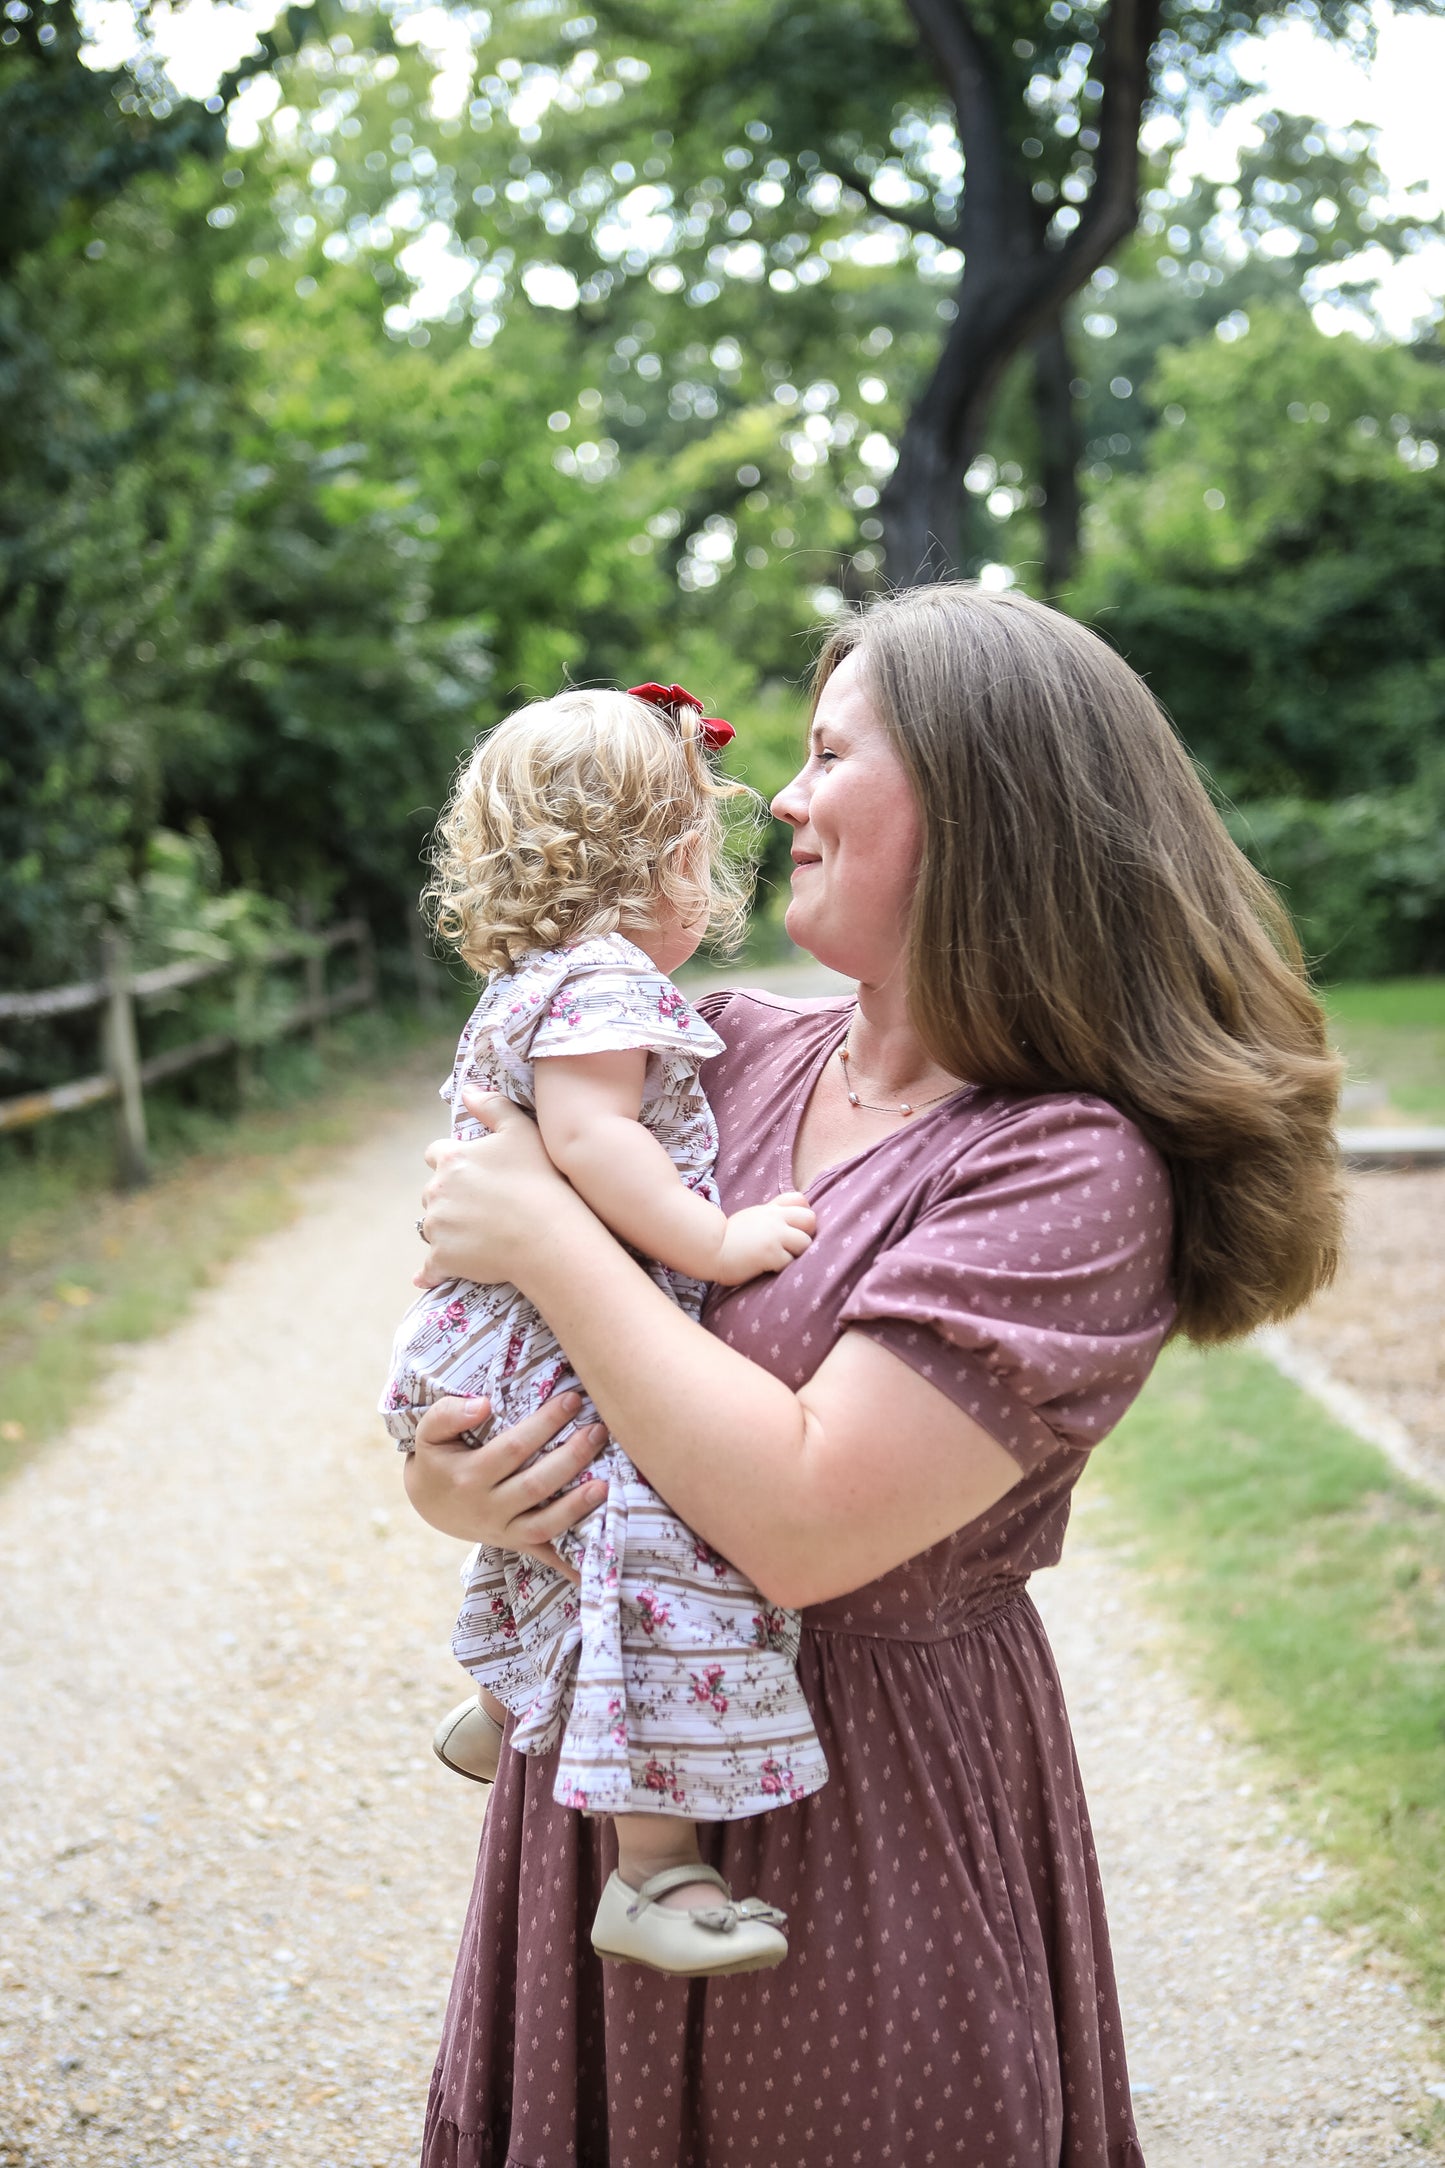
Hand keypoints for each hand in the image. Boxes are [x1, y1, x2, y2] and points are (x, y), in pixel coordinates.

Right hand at [402, 1389, 607, 1582]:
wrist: (428, 1502)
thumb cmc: (437, 1458)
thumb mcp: (429, 1433)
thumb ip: (448, 1414)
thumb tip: (483, 1405)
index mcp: (469, 1476)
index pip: (514, 1448)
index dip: (545, 1423)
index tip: (572, 1399)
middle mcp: (487, 1508)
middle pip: (535, 1485)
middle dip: (571, 1458)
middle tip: (598, 1431)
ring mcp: (503, 1531)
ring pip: (545, 1524)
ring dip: (577, 1507)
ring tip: (606, 1484)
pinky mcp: (516, 1544)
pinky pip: (545, 1555)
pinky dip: (570, 1563)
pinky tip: (595, 1561)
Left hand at [415, 1088, 570, 1289]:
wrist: (547, 1236)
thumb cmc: (539, 1181)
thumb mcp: (522, 1131)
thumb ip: (492, 1106)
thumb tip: (467, 1090)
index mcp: (452, 1158)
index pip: (436, 1154)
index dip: (453, 1162)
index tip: (473, 1174)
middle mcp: (436, 1191)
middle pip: (433, 1192)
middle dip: (450, 1197)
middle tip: (482, 1206)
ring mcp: (437, 1227)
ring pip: (433, 1226)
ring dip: (447, 1229)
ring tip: (478, 1236)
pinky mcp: (443, 1259)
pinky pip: (429, 1268)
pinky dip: (430, 1272)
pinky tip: (427, 1278)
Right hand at [713, 1191, 814, 1286]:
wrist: (710, 1250)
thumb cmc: (731, 1236)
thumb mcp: (753, 1216)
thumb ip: (773, 1212)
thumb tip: (794, 1208)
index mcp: (771, 1209)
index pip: (802, 1200)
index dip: (802, 1216)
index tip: (793, 1229)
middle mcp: (775, 1218)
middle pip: (810, 1220)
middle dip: (805, 1235)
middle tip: (791, 1247)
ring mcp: (774, 1235)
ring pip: (805, 1243)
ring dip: (795, 1255)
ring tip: (778, 1260)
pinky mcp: (770, 1254)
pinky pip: (790, 1262)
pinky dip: (782, 1268)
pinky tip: (768, 1267)